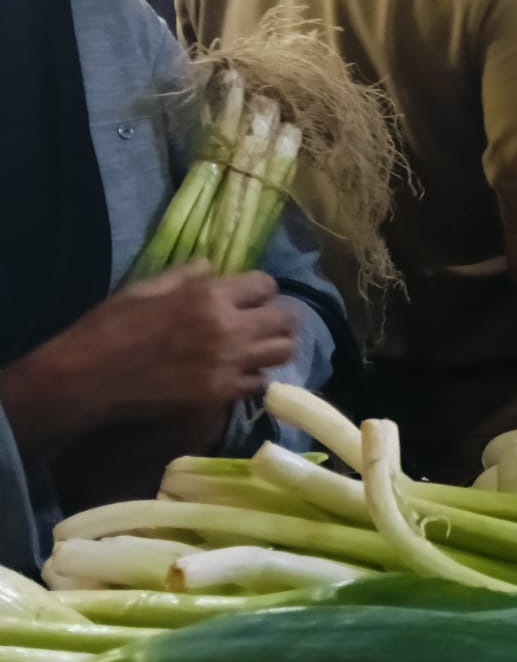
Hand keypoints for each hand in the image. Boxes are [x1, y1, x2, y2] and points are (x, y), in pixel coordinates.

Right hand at [51, 265, 293, 415]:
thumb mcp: (145, 288)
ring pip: (282, 351)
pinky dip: (256, 376)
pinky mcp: (219, 394)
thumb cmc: (109, 327)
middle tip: (264, 321)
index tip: (250, 296)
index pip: (266, 284)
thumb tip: (213, 267)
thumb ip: (186, 275)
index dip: (260, 289)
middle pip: (286, 318)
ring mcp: (227, 364)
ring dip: (275, 345)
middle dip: (279, 315)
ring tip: (259, 346)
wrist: (85, 379)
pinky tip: (241, 372)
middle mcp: (227, 328)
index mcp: (209, 295)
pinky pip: (259, 383)